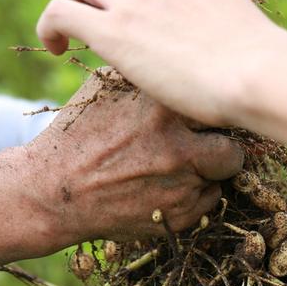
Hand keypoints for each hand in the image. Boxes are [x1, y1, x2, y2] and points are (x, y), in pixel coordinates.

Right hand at [27, 69, 243, 242]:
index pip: (214, 105)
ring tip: (177, 166)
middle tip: (205, 145)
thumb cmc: (79, 134)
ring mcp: (180, 185)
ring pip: (222, 175)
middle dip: (221, 146)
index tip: (204, 114)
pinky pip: (208, 202)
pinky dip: (195, 195)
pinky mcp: (179, 217)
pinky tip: (167, 187)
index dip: (210, 112)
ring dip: (207, 170)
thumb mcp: (106, 89)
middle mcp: (177, 146)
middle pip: (232, 146)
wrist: (53, 192)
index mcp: (161, 107)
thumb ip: (148, 77)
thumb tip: (184, 68)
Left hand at [36, 0, 276, 125]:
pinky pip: (58, 13)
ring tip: (69, 31)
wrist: (257, 74)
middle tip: (93, 12)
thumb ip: (221, 11)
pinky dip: (49, 27)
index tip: (131, 7)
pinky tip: (54, 48)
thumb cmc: (262, 64)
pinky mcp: (114, 33)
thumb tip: (229, 30)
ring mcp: (133, 1)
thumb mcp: (241, 18)